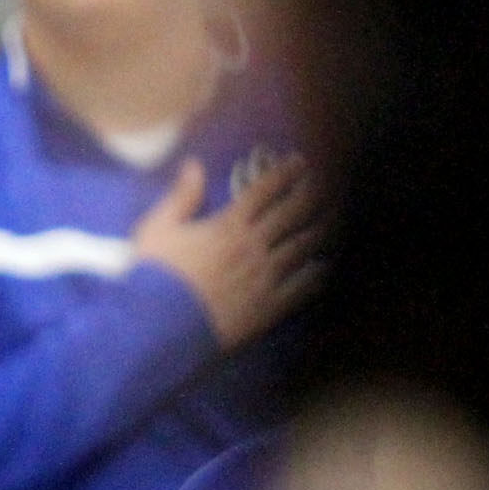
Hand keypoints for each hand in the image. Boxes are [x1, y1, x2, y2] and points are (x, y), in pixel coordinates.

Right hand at [129, 152, 324, 350]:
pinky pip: (303, 287)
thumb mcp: (156, 230)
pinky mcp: (269, 306)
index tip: (300, 162)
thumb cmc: (152, 277)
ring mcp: (265, 277)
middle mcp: (254, 246)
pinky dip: (318, 274)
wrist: (158, 327)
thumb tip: (194, 165)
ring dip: (322, 228)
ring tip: (336, 217)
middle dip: (312, 194)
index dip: (284, 173)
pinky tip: (326, 266)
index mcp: (228, 225)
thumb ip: (180, 197)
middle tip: (327, 182)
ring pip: (304, 245)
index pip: (263, 190)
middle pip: (293, 212)